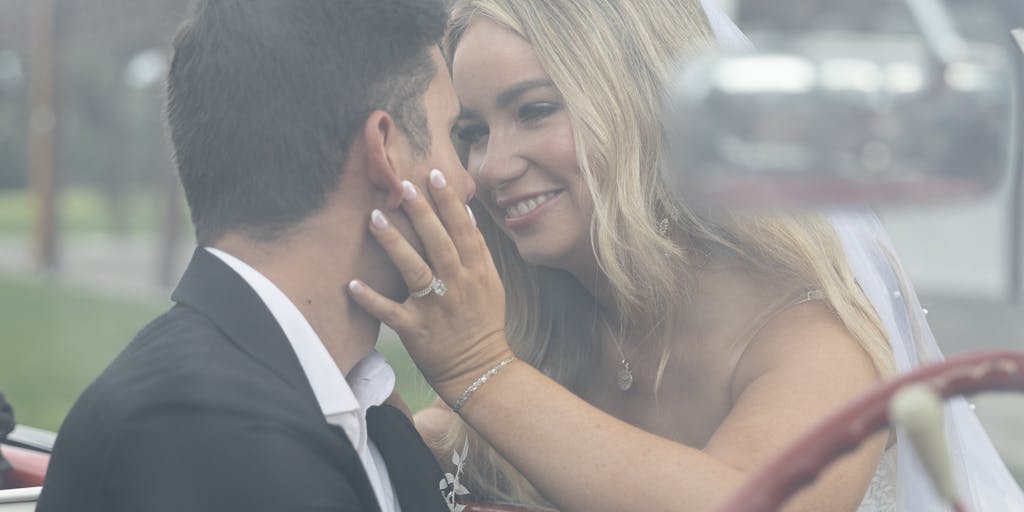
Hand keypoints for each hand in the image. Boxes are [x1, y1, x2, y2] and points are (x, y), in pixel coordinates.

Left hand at [348, 169, 513, 404]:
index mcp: (476, 271)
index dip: (449, 201)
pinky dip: (371, 298)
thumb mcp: (491, 283)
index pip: (463, 230)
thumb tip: (467, 214)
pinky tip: (352, 283)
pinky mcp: (416, 330)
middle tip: (403, 185)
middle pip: (438, 242)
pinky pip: (390, 311)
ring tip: (375, 218)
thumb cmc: (483, 322)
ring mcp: (436, 308)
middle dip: (421, 212)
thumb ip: (478, 250)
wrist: (481, 369)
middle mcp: (457, 285)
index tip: (435, 175)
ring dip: (394, 243)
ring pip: (414, 270)